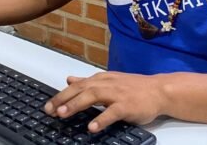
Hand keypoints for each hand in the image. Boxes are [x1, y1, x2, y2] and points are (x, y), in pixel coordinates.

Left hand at [44, 71, 163, 132]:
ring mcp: (117, 94)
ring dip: (77, 105)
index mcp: (101, 79)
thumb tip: (69, 79)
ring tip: (63, 114)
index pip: (77, 86)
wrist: (159, 90)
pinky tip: (92, 127)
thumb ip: (88, 81)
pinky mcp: (127, 105)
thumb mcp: (109, 81)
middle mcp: (107, 84)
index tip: (48, 106)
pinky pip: (112, 112)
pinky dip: (101, 119)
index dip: (61, 95)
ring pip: (93, 96)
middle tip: (50, 110)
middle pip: (81, 89)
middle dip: (64, 99)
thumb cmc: (134, 88)